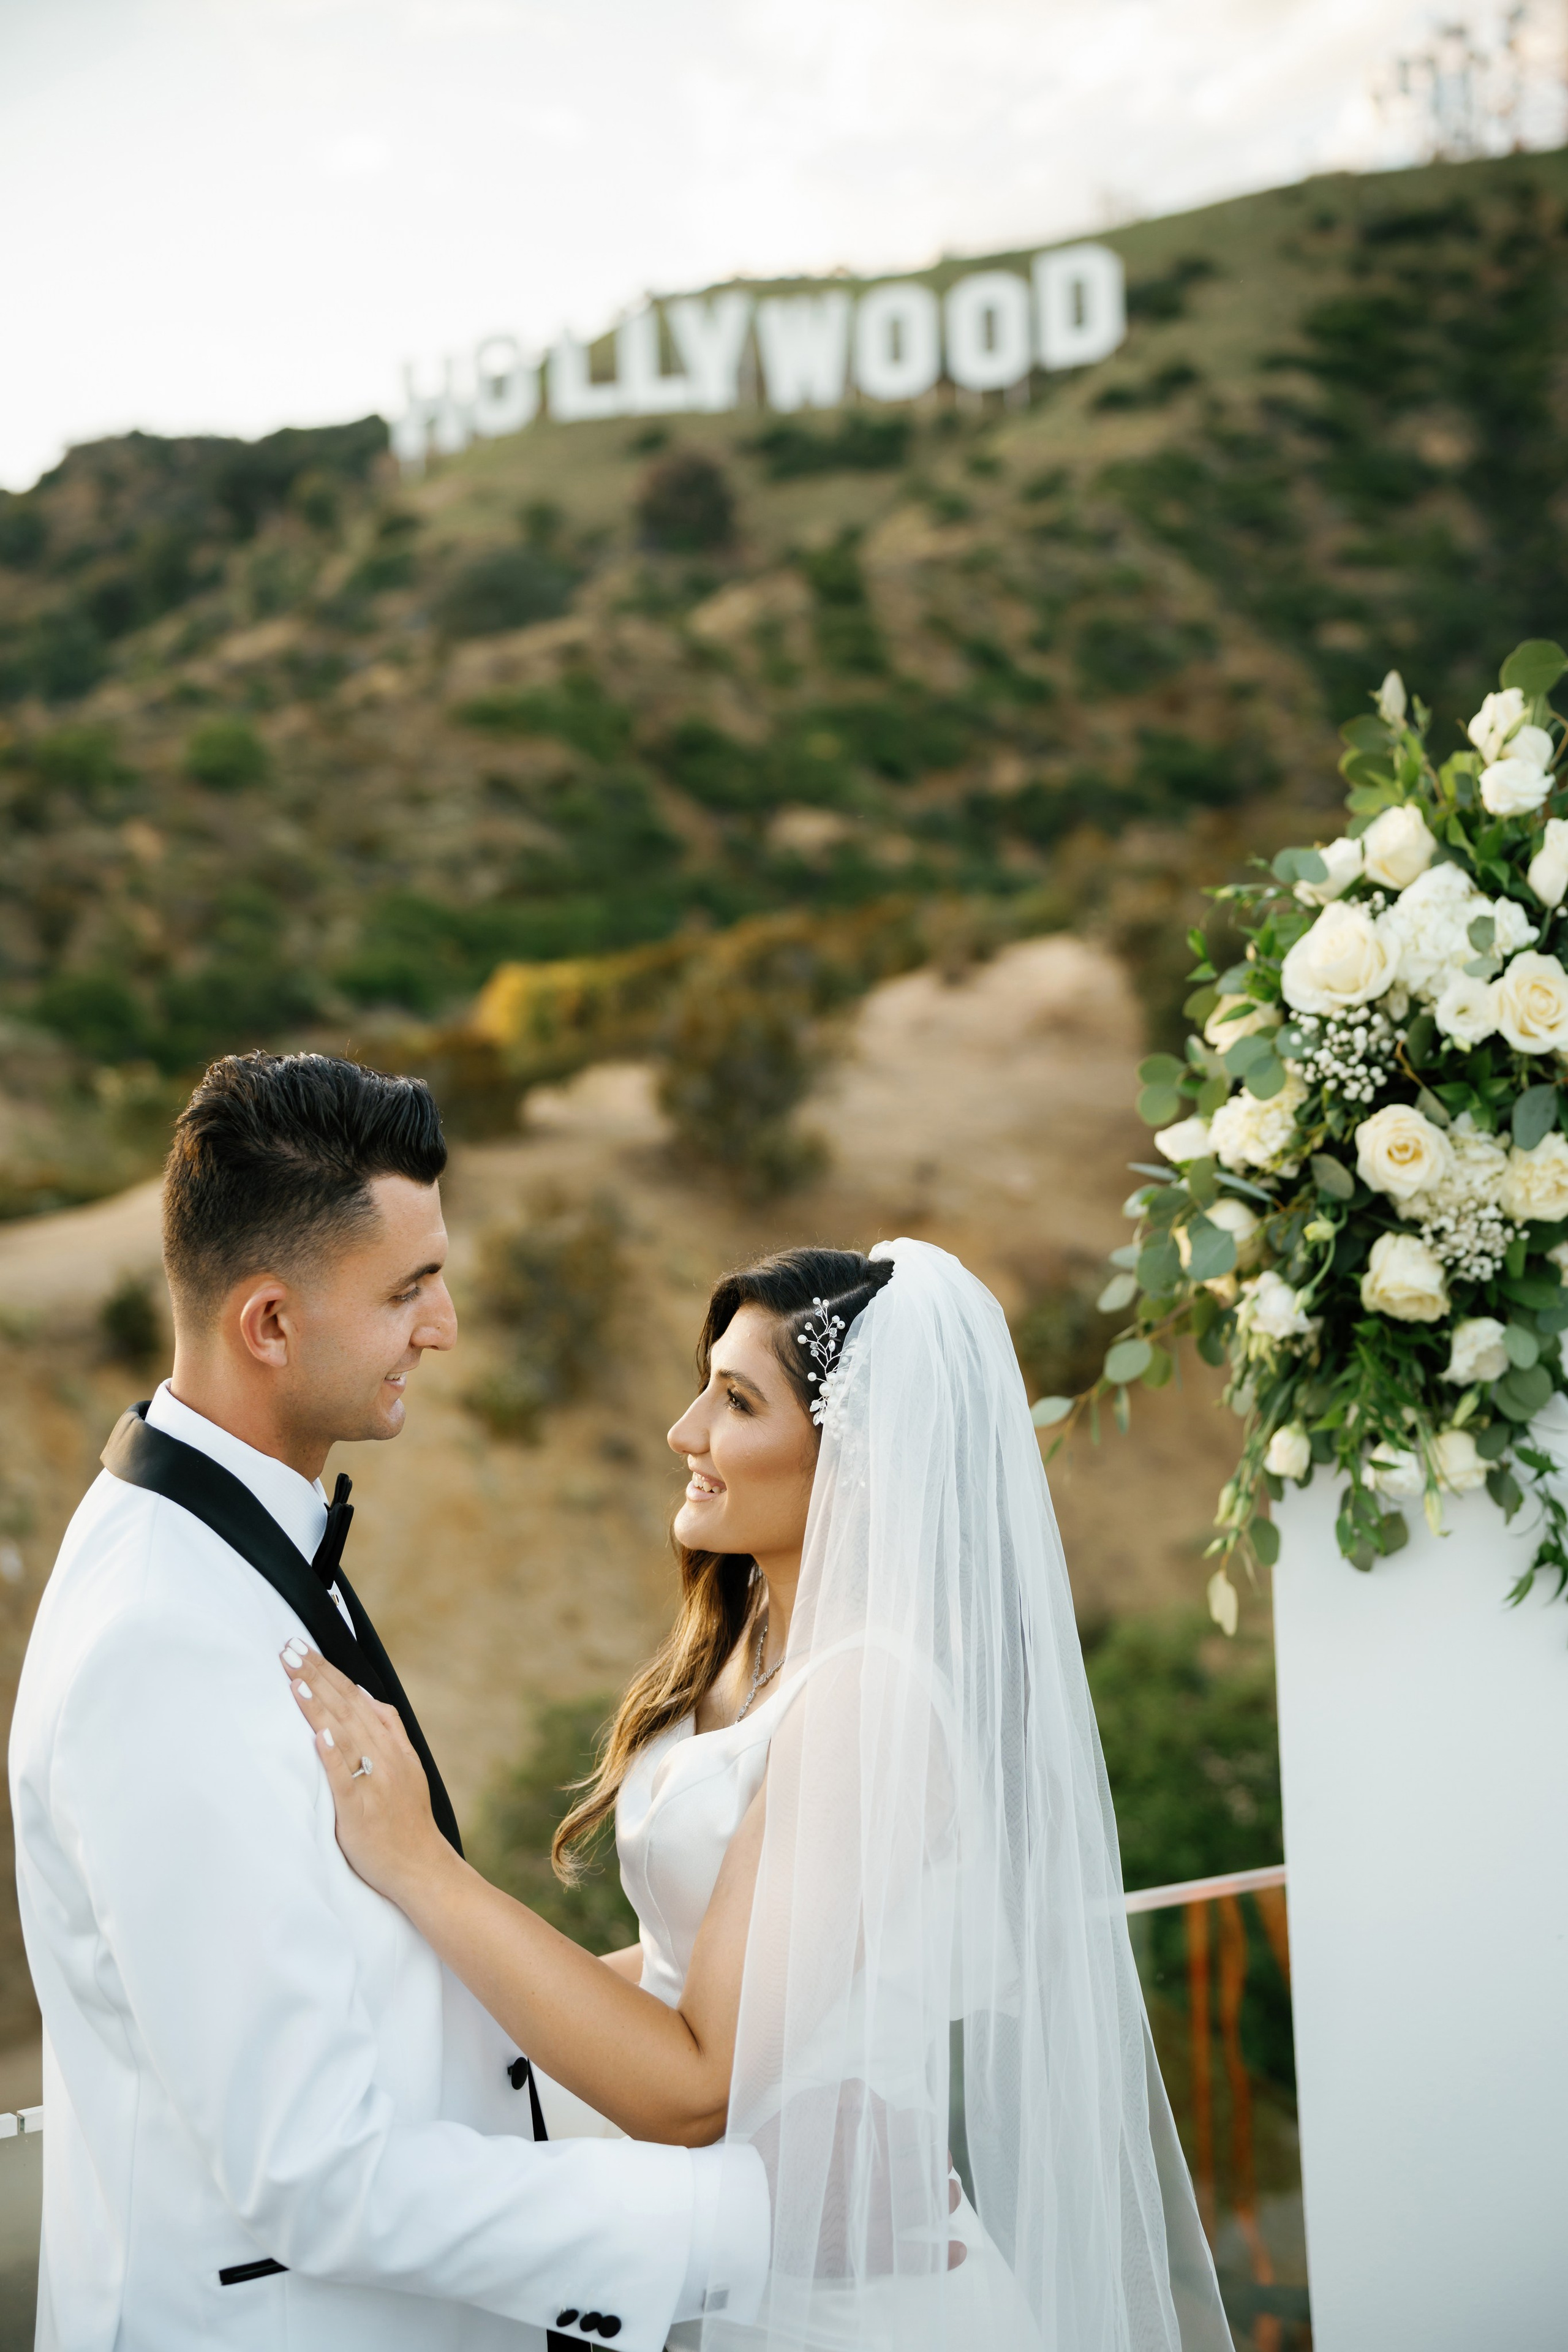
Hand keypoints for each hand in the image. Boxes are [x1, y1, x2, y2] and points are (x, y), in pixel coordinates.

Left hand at [280, 1646, 447, 1904]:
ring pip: (344, 1733)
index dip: (328, 1670)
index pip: (355, 1697)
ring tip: (294, 1677)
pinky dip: (332, 1753)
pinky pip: (345, 1777)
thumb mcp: (407, 1765)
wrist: (421, 1866)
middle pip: (345, 1706)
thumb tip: (364, 1696)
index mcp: (392, 1744)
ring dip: (317, 1703)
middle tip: (288, 1648)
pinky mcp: (360, 1809)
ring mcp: (374, 1781)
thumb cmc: (406, 1820)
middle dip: (315, 1675)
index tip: (302, 1647)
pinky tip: (316, 1733)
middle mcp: (385, 1756)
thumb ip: (388, 1730)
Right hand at [751, 2083, 966, 2274]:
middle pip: (928, 2167)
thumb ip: (849, 2097)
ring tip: (952, 2196)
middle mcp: (881, 2174)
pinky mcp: (871, 2254)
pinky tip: (957, 2252)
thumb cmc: (776, 2154)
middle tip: (943, 2166)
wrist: (751, 2209)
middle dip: (940, 2164)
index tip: (925, 2137)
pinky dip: (941, 2256)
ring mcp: (879, 2217)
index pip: (914, 2129)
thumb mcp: (810, 2107)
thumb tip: (880, 2102)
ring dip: (947, 2200)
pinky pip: (917, 2258)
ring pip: (930, 2207)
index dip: (923, 2132)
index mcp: (869, 2139)